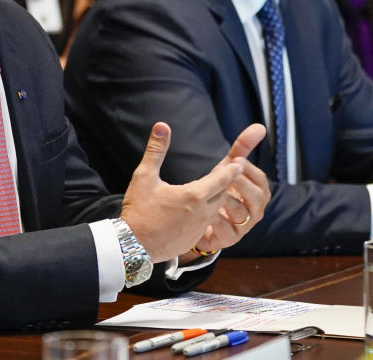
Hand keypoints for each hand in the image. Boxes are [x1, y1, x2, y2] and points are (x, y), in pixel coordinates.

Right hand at [120, 122, 247, 261]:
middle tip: (230, 174)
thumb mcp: (145, 177)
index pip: (222, 179)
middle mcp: (202, 213)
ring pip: (216, 210)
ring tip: (215, 191)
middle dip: (226, 184)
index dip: (232, 170)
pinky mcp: (193, 240)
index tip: (240, 162)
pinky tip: (198, 212)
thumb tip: (161, 126)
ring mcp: (199, 229)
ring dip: (217, 200)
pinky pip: (207, 225)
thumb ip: (156, 150)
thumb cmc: (138, 210)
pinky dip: (206, 215)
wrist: (132, 245)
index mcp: (193, 195)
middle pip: (223, 194)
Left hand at [189, 124, 269, 254]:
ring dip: (227, 201)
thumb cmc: (221, 190)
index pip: (261, 179)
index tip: (234, 160)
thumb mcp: (229, 168)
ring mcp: (243, 227)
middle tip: (225, 175)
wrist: (203, 220)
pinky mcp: (229, 240)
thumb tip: (260, 127)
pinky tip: (205, 211)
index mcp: (259, 193)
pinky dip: (216, 220)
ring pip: (241, 214)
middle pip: (257, 198)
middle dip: (241, 184)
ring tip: (214, 192)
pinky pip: (226, 231)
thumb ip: (243, 148)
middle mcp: (255, 211)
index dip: (248, 170)